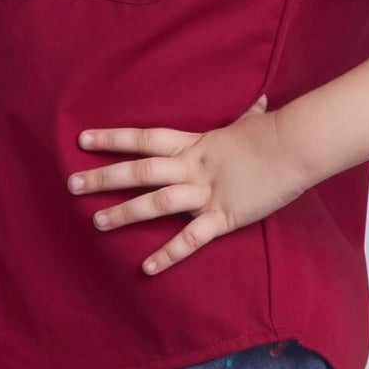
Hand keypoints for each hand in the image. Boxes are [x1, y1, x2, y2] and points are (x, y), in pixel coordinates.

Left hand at [67, 94, 307, 275]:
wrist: (296, 147)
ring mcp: (206, 192)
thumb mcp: (252, 124)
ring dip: (126, 213)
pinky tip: (146, 267)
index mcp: (195, 144)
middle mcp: (193, 167)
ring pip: (157, 203)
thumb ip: (248, 115)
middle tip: (72, 184)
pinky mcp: (224, 216)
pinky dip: (169, 254)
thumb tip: (259, 101)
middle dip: (104, 178)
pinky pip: (191, 238)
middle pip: (140, 171)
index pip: (144, 139)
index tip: (82, 139)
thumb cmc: (274, 135)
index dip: (113, 139)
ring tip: (97, 222)